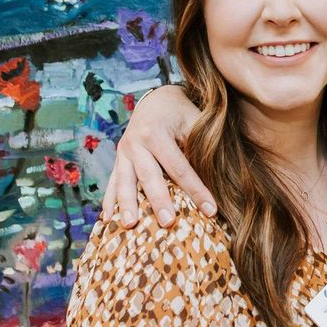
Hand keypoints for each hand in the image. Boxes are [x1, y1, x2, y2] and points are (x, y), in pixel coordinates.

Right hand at [101, 85, 210, 226]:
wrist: (155, 100)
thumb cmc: (181, 113)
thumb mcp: (194, 121)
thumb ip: (202, 146)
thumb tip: (220, 179)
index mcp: (156, 133)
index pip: (179, 168)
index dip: (196, 190)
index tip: (211, 211)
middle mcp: (135, 143)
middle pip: (149, 177)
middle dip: (159, 201)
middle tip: (168, 223)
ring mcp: (123, 153)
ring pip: (124, 182)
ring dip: (126, 206)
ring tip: (129, 226)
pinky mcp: (117, 161)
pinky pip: (112, 183)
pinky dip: (109, 201)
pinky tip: (107, 220)